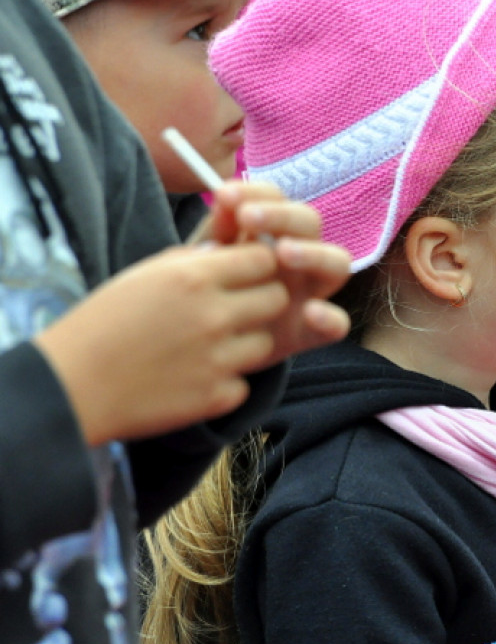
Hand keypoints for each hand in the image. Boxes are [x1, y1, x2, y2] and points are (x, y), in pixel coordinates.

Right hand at [35, 244, 291, 445]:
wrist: (70, 385)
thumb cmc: (104, 322)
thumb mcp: (146, 274)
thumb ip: (196, 259)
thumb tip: (236, 246)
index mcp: (194, 276)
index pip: (264, 257)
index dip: (257, 264)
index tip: (245, 273)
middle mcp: (213, 315)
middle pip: (276, 297)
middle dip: (261, 300)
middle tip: (235, 309)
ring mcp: (217, 358)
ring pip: (266, 342)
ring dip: (246, 341)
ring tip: (209, 345)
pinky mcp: (215, 396)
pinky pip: (243, 382)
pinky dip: (224, 381)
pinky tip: (192, 376)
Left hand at [202, 181, 351, 364]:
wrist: (196, 347)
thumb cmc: (203, 294)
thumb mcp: (203, 260)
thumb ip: (215, 231)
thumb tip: (223, 198)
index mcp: (269, 233)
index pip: (276, 200)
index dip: (257, 193)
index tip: (225, 194)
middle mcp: (297, 257)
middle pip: (310, 223)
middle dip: (282, 216)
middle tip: (249, 218)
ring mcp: (309, 293)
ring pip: (338, 264)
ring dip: (314, 253)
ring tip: (283, 253)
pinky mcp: (310, 332)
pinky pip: (338, 324)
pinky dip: (330, 316)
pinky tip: (308, 311)